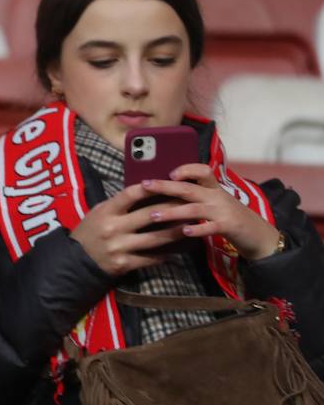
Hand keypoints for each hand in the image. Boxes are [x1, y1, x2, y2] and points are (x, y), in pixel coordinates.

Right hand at [69, 183, 188, 275]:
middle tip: (189, 204)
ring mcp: (119, 246)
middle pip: (149, 215)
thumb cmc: (91, 231)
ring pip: (154, 239)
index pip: (130, 195)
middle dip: (172, 209)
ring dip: (175, 232)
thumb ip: (119, 205)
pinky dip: (163, 255)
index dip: (150, 188)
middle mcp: (113, 228)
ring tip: (190, 226)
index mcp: (106, 211)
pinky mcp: (124, 263)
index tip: (168, 183)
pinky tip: (174, 251)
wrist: (77, 260)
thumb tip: (146, 193)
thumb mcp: (99, 212)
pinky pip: (149, 259)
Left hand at [141, 164, 282, 259]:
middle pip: (189, 188)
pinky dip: (196, 229)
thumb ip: (197, 196)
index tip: (169, 172)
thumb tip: (167, 190)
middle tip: (145, 185)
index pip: (202, 170)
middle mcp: (217, 197)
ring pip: (194, 209)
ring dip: (172, 212)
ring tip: (153, 215)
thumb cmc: (230, 217)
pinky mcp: (229, 227)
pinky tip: (183, 232)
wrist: (259, 235)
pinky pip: (210, 227)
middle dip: (165, 186)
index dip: (186, 169)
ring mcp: (223, 212)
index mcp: (214, 188)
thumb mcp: (215, 202)